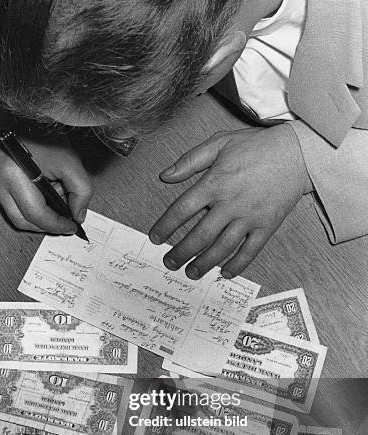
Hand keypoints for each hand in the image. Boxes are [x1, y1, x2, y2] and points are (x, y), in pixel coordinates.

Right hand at [0, 133, 92, 232]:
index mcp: (13, 175)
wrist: (20, 111)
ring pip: (17, 216)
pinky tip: (46, 192)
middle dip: (47, 225)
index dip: (56, 225)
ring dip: (40, 216)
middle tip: (66, 221)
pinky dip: (32, 206)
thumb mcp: (71, 162)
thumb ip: (80, 192)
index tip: (72, 227)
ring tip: (57, 198)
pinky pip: (13, 204)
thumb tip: (78, 216)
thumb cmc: (43, 132)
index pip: (36, 214)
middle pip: (23, 221)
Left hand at [150, 124, 312, 278]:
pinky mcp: (266, 226)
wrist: (298, 153)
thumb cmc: (257, 146)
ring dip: (204, 263)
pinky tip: (225, 273)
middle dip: (181, 252)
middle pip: (200, 235)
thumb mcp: (220, 143)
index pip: (182, 209)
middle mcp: (230, 204)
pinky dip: (238, 265)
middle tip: (170, 263)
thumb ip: (190, 160)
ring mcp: (249, 217)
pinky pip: (250, 251)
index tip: (155, 238)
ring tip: (191, 272)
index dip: (165, 226)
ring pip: (222, 247)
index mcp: (215, 183)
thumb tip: (165, 175)